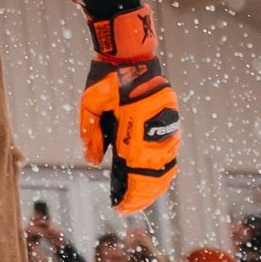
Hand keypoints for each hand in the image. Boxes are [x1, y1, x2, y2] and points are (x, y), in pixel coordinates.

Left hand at [76, 0, 178, 213]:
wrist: (132, 52)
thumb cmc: (107, 77)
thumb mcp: (89, 106)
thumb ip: (91, 136)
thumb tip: (94, 163)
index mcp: (133, 128)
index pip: (134, 172)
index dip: (129, 194)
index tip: (120, 208)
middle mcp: (154, 129)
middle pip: (154, 174)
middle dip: (142, 196)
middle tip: (127, 208)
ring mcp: (166, 125)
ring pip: (167, 164)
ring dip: (154, 184)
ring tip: (140, 197)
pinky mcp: (171, 119)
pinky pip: (169, 150)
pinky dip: (161, 167)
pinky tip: (150, 176)